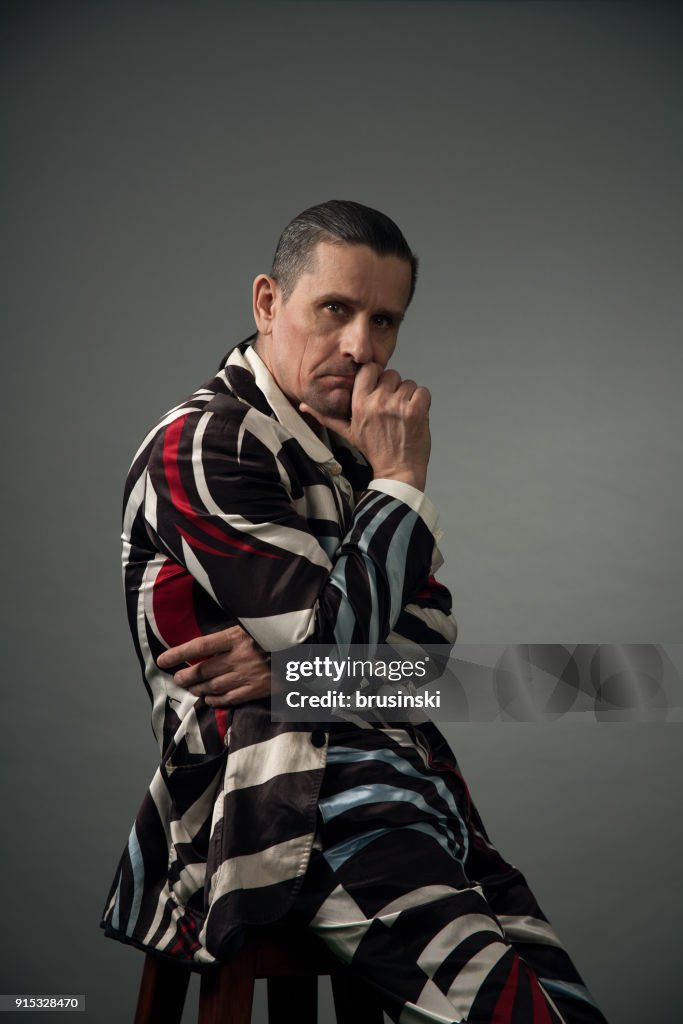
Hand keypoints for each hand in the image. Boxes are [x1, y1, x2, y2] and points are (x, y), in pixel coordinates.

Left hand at [156, 625, 270, 706]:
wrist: (309, 649)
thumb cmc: (280, 631)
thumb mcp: (257, 622)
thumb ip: (237, 629)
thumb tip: (216, 636)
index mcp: (238, 637)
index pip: (200, 646)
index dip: (178, 653)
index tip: (162, 660)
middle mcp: (239, 657)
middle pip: (204, 670)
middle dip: (186, 675)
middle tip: (177, 677)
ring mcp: (248, 675)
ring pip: (214, 686)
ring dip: (198, 688)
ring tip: (189, 688)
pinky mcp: (258, 689)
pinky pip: (231, 698)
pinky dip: (216, 700)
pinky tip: (209, 699)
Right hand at [300, 362, 430, 490]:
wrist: (397, 471)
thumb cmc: (374, 451)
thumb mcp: (347, 432)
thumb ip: (327, 416)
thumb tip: (304, 407)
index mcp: (359, 403)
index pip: (368, 369)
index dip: (376, 377)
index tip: (379, 390)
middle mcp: (377, 401)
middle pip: (391, 374)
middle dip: (394, 389)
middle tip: (392, 409)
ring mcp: (397, 405)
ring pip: (408, 383)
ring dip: (409, 397)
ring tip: (403, 416)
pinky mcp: (416, 410)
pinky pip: (423, 391)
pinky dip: (422, 402)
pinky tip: (415, 416)